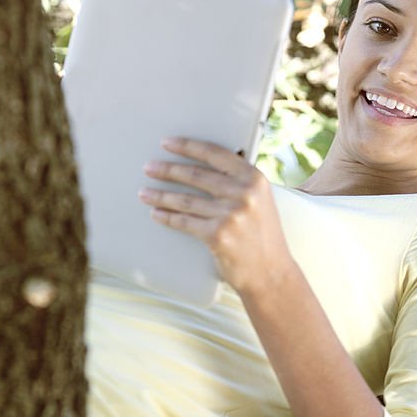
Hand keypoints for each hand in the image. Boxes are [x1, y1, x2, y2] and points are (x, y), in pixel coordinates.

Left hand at [138, 137, 294, 294]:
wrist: (271, 273)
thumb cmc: (263, 237)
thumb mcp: (260, 201)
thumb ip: (239, 183)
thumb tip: (203, 166)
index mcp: (254, 179)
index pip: (215, 154)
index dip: (187, 147)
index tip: (168, 143)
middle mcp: (243, 194)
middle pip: (195, 175)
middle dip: (167, 170)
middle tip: (149, 168)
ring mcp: (230, 215)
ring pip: (185, 200)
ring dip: (160, 196)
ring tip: (144, 193)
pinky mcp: (217, 235)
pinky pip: (184, 222)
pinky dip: (166, 218)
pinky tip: (156, 213)